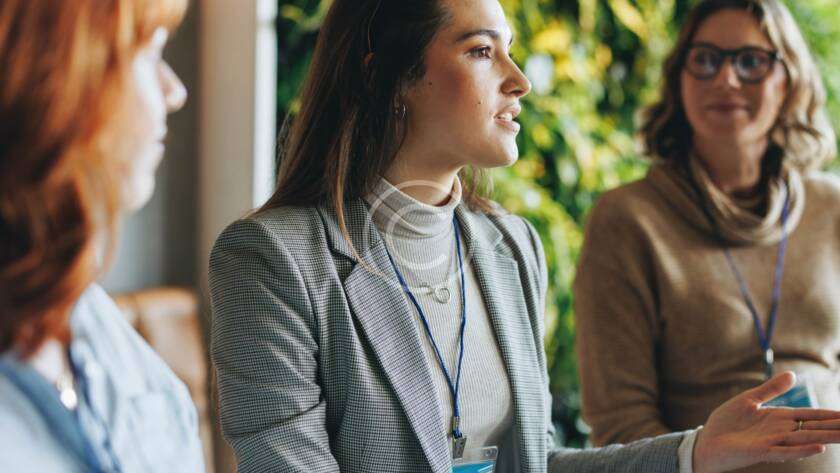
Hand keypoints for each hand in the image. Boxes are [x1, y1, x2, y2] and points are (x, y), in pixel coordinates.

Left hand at [693, 372, 839, 472]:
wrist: (707, 440)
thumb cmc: (727, 423)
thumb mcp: (750, 399)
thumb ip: (771, 389)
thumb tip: (793, 375)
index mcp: (779, 418)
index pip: (811, 415)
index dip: (830, 415)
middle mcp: (781, 431)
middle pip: (814, 428)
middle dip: (835, 427)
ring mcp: (772, 442)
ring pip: (806, 439)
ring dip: (827, 437)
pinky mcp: (761, 451)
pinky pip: (785, 451)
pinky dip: (802, 449)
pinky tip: (819, 447)